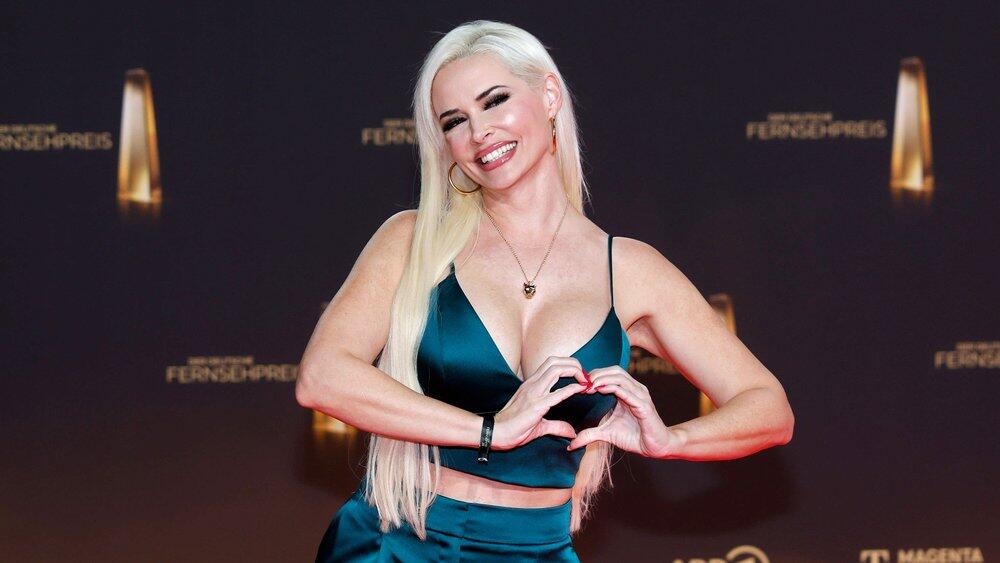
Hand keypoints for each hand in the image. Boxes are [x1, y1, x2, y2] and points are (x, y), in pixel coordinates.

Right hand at [491, 356, 589, 450]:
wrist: (496, 433)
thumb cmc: (514, 428)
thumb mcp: (539, 426)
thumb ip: (557, 426)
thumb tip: (571, 433)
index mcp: (532, 385)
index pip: (551, 364)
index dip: (568, 366)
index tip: (581, 377)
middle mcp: (533, 384)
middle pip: (555, 361)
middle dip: (574, 364)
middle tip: (585, 376)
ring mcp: (533, 393)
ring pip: (555, 370)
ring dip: (574, 371)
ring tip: (585, 380)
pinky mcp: (536, 406)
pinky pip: (556, 393)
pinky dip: (571, 389)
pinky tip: (580, 389)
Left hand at [566, 366, 680, 457]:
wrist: (654, 447)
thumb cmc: (634, 437)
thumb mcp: (606, 433)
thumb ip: (590, 434)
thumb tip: (571, 444)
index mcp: (627, 391)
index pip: (611, 373)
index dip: (595, 375)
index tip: (580, 384)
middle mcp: (635, 389)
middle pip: (615, 370)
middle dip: (597, 374)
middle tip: (583, 382)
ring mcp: (640, 396)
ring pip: (620, 377)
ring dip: (602, 378)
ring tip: (589, 385)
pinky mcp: (644, 405)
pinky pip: (627, 391)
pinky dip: (612, 387)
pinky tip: (600, 389)